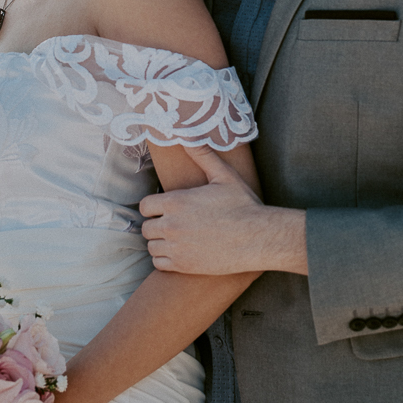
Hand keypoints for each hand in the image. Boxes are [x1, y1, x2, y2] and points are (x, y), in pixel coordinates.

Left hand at [139, 144, 307, 274]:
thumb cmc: (243, 205)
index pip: (145, 206)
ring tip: (176, 239)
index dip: (153, 207)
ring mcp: (177, 247)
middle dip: (156, 225)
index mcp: (177, 202)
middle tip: (172, 224)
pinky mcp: (184, 266)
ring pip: (151, 246)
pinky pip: (159, 264)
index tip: (165, 209)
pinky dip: (165, 259)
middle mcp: (172, 225)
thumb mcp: (223, 175)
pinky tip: (180, 252)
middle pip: (145, 228)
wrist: (258, 238)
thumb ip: (203, 155)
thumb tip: (189, 136)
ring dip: (160, 243)